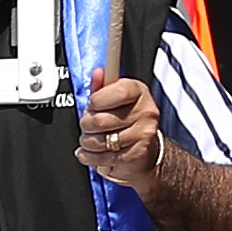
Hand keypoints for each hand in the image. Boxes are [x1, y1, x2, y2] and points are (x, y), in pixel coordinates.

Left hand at [77, 71, 165, 190]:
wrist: (144, 148)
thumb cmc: (125, 118)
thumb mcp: (114, 96)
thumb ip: (102, 85)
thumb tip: (98, 73)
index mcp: (139, 92)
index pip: (118, 92)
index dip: (97, 100)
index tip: (92, 104)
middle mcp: (145, 112)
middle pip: (102, 120)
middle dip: (86, 124)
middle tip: (87, 125)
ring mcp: (143, 134)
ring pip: (100, 141)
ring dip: (87, 142)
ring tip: (89, 139)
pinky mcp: (136, 154)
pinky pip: (104, 157)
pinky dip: (90, 157)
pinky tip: (90, 152)